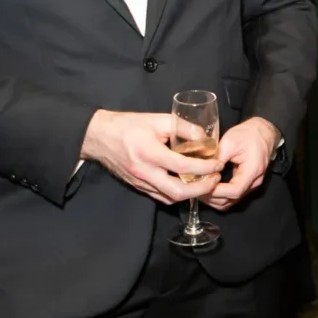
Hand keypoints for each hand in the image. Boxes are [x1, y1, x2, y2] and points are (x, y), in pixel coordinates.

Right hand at [80, 110, 221, 204]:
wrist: (99, 136)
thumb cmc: (129, 126)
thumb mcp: (158, 119)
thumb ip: (183, 128)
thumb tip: (205, 138)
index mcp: (150, 153)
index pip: (183, 167)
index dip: (205, 168)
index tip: (218, 164)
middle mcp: (144, 172)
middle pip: (177, 192)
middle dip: (201, 189)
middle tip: (215, 180)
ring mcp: (140, 182)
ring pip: (169, 197)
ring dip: (190, 194)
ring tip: (205, 182)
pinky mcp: (137, 186)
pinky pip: (160, 196)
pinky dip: (176, 194)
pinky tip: (187, 185)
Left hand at [203, 117, 278, 210]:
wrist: (263, 132)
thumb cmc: (248, 135)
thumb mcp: (230, 141)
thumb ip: (217, 159)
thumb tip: (202, 172)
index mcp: (252, 171)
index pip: (234, 191)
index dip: (216, 191)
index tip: (202, 184)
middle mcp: (254, 182)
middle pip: (231, 200)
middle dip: (212, 197)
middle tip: (195, 188)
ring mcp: (251, 185)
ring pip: (231, 201)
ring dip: (214, 199)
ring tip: (199, 188)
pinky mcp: (246, 184)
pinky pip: (231, 196)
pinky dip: (219, 195)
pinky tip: (208, 187)